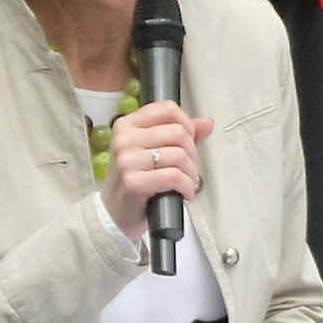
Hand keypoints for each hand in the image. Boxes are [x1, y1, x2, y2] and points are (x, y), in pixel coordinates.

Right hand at [96, 100, 213, 234]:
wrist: (116, 212)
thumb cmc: (135, 180)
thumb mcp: (154, 151)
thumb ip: (181, 135)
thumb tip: (206, 123)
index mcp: (128, 125)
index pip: (168, 109)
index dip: (187, 125)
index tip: (189, 142)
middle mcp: (125, 139)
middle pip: (178, 133)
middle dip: (193, 154)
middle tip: (189, 169)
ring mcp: (127, 160)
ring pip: (179, 155)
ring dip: (191, 173)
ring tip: (186, 183)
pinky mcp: (133, 182)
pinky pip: (174, 176)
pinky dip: (186, 186)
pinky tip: (184, 193)